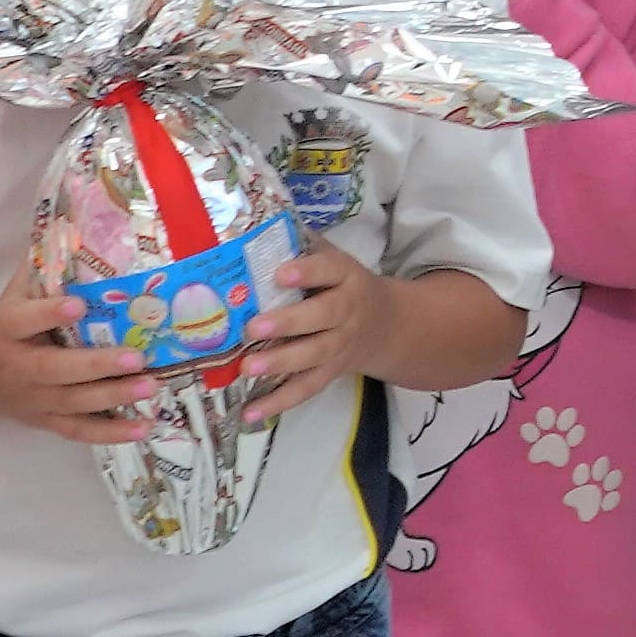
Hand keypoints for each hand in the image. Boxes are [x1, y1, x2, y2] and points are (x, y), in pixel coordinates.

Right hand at [0, 258, 190, 441]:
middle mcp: (18, 367)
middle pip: (54, 370)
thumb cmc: (9, 322)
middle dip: (96, 365)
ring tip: (151, 387)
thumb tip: (76, 218)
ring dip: (113, 397)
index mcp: (7, 329)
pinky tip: (144, 427)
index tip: (79, 304)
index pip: (24, 321)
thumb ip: (43, 263)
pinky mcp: (46, 421)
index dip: (49, 313)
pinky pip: (79, 431)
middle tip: (137, 355)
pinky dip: (111, 433)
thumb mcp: (16, 292)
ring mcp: (33, 399)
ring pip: (72, 403)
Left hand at [207, 241, 387, 427]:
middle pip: (322, 318)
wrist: (388, 325)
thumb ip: (301, 247)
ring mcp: (339, 346)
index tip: (281, 271)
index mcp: (347, 277)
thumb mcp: (334, 261)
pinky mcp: (330, 373)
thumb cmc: (343, 286)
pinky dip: (278, 403)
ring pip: (313, 356)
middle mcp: (347, 312)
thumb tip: (251, 223)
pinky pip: (305, 389)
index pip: (330, 270)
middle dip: (288, 323)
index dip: (308, 271)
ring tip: (247, 368)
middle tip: (254, 327)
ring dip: (280, 364)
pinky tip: (250, 413)